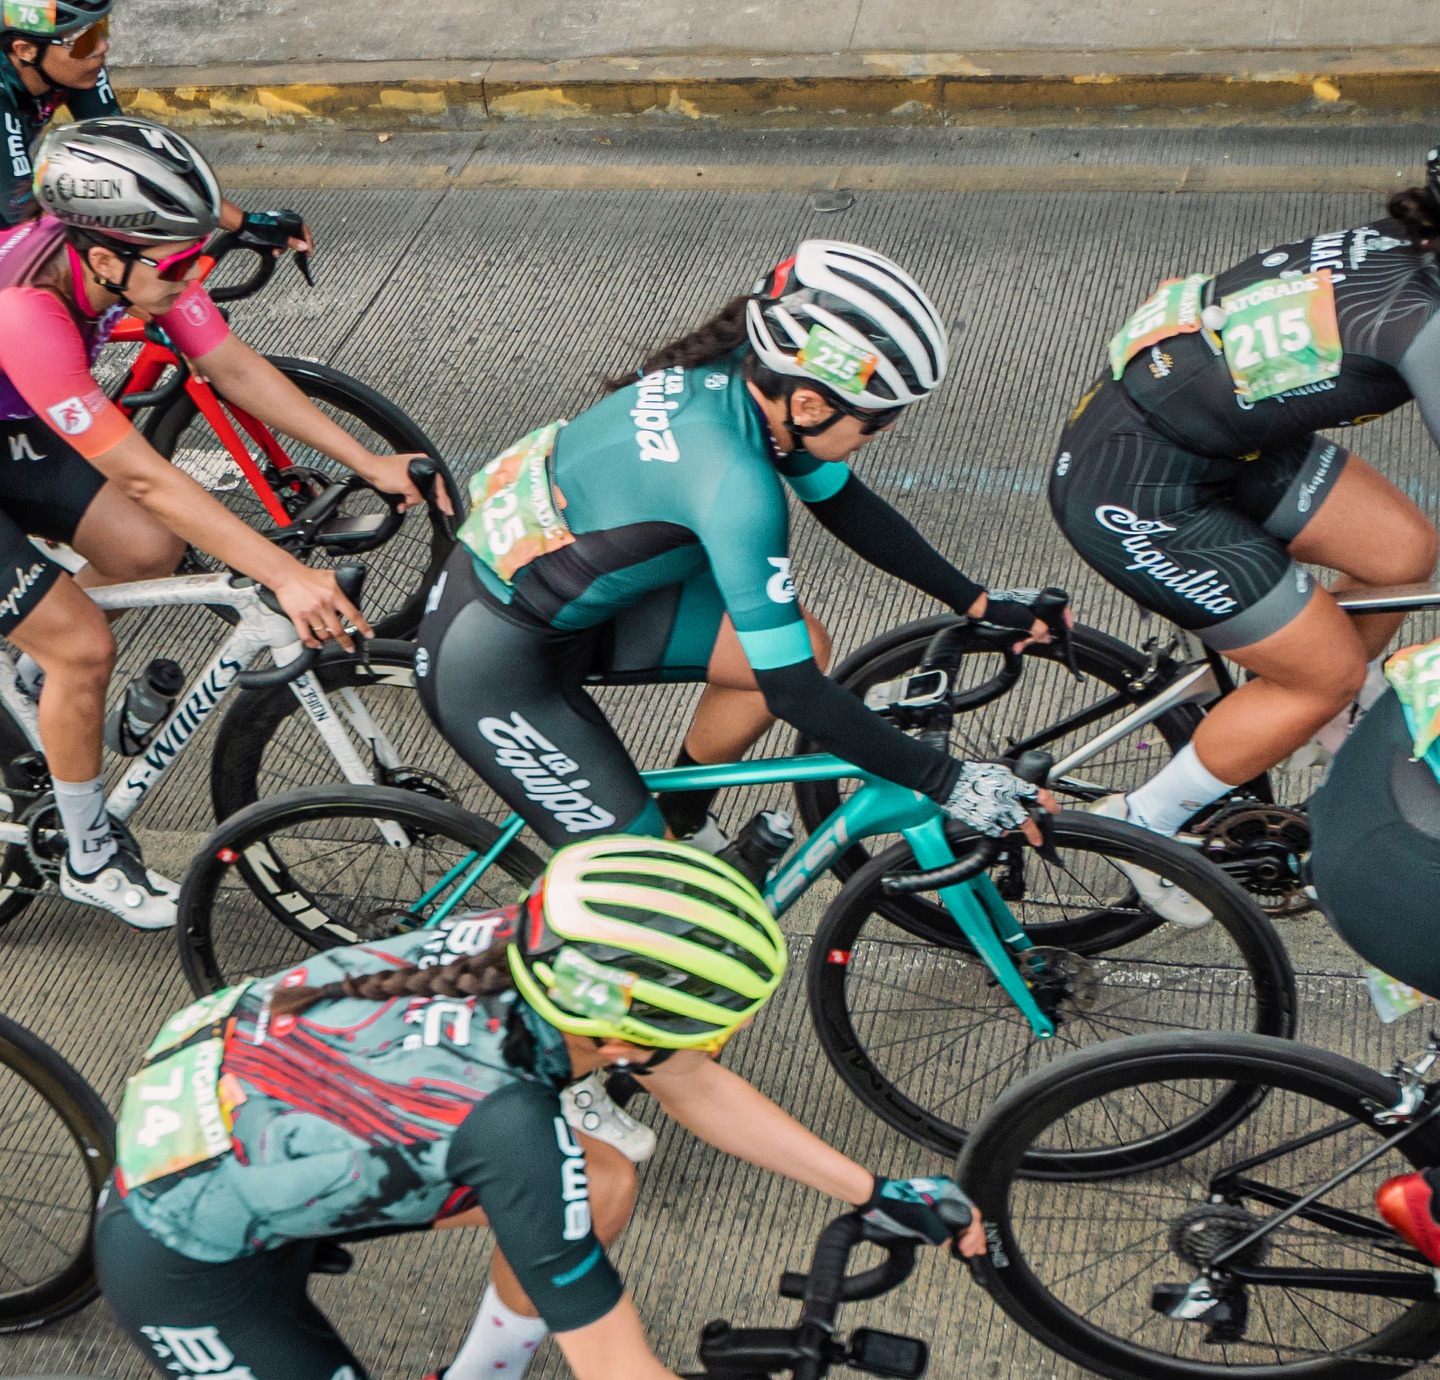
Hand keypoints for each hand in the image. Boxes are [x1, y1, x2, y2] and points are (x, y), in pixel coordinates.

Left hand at [237, 208, 312, 256]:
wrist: (243, 225)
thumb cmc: (259, 229)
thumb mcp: (277, 238)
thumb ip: (292, 242)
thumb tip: (305, 247)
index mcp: (289, 217)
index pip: (304, 230)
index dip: (308, 242)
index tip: (309, 253)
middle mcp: (286, 219)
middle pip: (299, 235)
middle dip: (297, 246)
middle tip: (303, 256)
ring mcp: (280, 224)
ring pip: (290, 238)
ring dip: (285, 248)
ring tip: (277, 253)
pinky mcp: (275, 229)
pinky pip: (282, 239)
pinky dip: (280, 246)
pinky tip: (274, 251)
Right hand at [272, 564, 372, 650]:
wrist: (287, 575)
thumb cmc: (308, 575)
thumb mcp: (330, 576)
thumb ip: (342, 585)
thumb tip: (353, 589)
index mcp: (334, 595)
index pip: (353, 614)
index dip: (363, 627)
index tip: (369, 634)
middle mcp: (324, 605)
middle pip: (339, 630)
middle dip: (346, 642)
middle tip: (350, 647)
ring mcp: (310, 612)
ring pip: (323, 634)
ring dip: (329, 640)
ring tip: (332, 641)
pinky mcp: (297, 617)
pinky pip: (306, 635)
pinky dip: (312, 643)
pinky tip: (317, 645)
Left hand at [358, 453, 454, 515]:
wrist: (369, 469)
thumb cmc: (384, 471)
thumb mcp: (405, 487)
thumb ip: (416, 497)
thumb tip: (417, 502)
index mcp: (423, 463)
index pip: (438, 483)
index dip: (443, 498)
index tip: (447, 508)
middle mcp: (420, 466)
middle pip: (431, 487)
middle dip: (429, 500)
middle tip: (441, 510)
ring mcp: (412, 471)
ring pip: (420, 491)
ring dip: (413, 500)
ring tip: (405, 505)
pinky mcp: (404, 477)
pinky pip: (411, 490)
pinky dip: (408, 498)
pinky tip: (403, 503)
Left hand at [862, 1175, 982, 1252]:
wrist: (874, 1201)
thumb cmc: (893, 1204)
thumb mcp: (919, 1219)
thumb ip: (937, 1232)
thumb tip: (947, 1242)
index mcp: (946, 1190)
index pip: (971, 1213)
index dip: (973, 1234)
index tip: (966, 1249)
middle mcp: (946, 1194)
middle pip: (969, 1216)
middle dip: (974, 1236)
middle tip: (973, 1252)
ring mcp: (939, 1202)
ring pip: (961, 1220)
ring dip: (968, 1236)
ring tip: (968, 1251)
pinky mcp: (931, 1211)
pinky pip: (950, 1222)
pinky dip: (957, 1234)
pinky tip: (958, 1244)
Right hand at [941, 760, 1041, 838]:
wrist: (951, 782)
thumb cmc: (972, 772)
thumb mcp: (999, 767)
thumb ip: (1015, 773)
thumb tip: (1026, 775)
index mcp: (1011, 786)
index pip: (1037, 795)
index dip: (1049, 803)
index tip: (1055, 809)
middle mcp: (1005, 802)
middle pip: (1025, 822)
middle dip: (1034, 832)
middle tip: (1039, 840)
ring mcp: (993, 814)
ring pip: (1009, 827)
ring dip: (1010, 824)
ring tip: (1005, 820)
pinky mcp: (982, 823)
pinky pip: (995, 831)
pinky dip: (998, 829)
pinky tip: (995, 822)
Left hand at [967, 587, 1071, 651]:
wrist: (978, 609)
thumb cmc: (997, 608)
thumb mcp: (1022, 620)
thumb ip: (1037, 629)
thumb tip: (1047, 637)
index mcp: (1036, 599)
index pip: (1057, 607)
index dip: (1064, 617)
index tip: (1068, 627)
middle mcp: (1032, 605)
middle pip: (1045, 622)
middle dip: (1038, 636)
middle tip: (1034, 642)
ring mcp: (1024, 612)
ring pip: (1033, 629)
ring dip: (1027, 640)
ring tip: (1019, 646)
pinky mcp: (1015, 619)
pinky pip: (1023, 630)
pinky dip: (1021, 638)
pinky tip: (1016, 645)